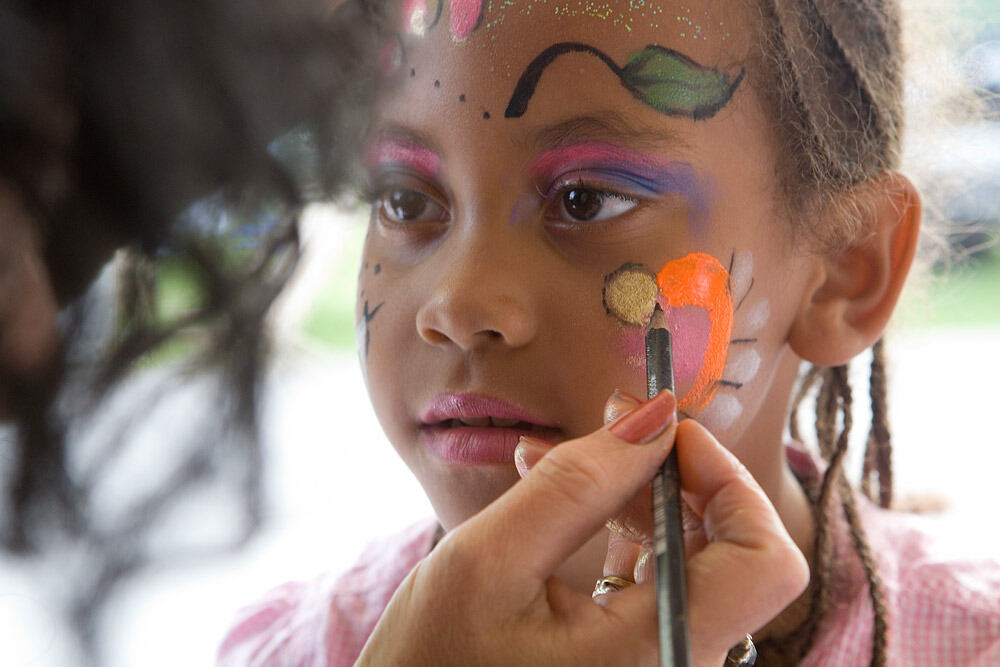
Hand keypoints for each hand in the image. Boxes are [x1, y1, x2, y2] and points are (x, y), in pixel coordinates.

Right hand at [357, 390, 807, 666]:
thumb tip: (653, 416)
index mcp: (653, 657)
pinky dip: (616, 530)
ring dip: (634, 495)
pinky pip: (651, 584)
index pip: (764, 562)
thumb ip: (577, 484)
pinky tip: (559, 495)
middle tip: (613, 414)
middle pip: (728, 552)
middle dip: (671, 472)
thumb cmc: (431, 665)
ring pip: (687, 561)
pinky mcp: (629, 663)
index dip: (730, 482)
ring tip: (556, 455)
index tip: (669, 433)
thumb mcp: (489, 562)